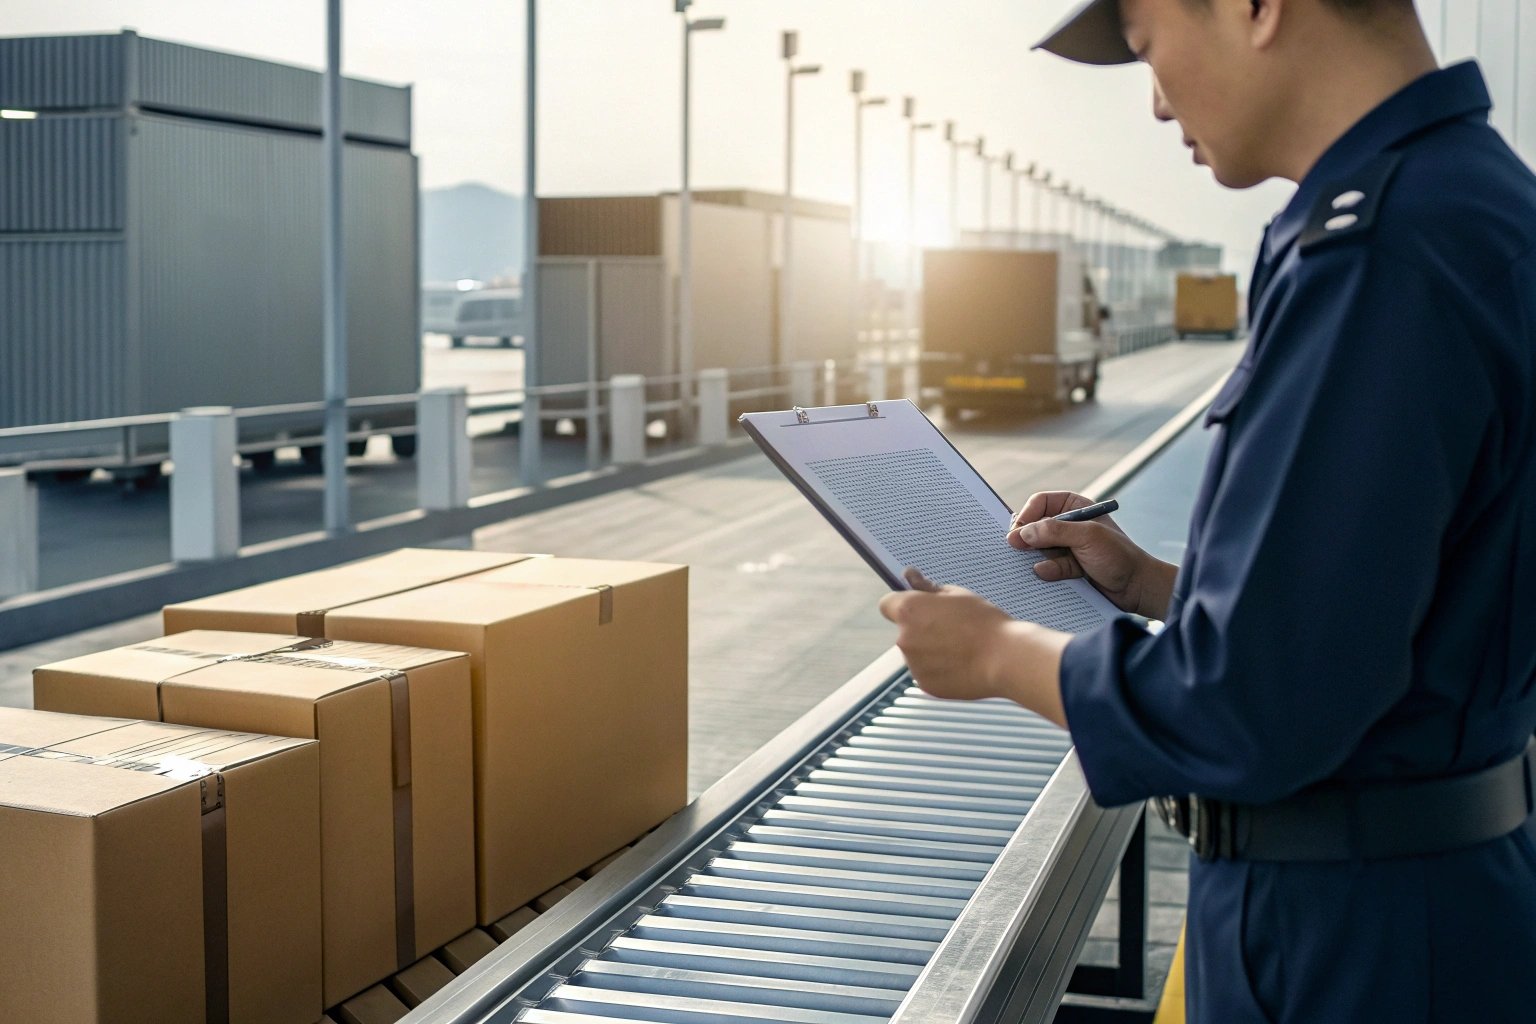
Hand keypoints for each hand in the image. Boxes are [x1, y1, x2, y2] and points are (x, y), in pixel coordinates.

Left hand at [879, 568, 1068, 725]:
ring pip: (916, 653)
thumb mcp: (957, 594)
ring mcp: (913, 665)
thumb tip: (910, 576)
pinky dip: (939, 669)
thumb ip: (928, 587)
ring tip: (961, 648)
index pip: (887, 604)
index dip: (902, 604)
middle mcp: (904, 639)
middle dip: (920, 628)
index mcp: (908, 611)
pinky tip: (962, 664)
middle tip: (952, 628)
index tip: (919, 607)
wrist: (1005, 658)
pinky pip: (927, 672)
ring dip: (930, 650)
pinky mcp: (925, 684)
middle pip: (904, 630)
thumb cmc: (984, 622)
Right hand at [1008, 491, 1175, 619]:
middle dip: (1027, 539)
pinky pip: (1046, 566)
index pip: (1041, 503)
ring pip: (1038, 548)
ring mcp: (1067, 547)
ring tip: (1044, 566)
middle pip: (1035, 526)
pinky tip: (1049, 575)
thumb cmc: (1119, 556)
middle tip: (1017, 549)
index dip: (1027, 514)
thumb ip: (1054, 531)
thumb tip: (1022, 533)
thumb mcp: (1087, 537)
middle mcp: (1069, 525)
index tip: (1017, 531)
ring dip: (1038, 557)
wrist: (1136, 588)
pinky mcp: (1066, 567)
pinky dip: (1047, 571)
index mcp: (1076, 507)